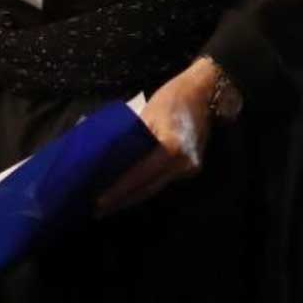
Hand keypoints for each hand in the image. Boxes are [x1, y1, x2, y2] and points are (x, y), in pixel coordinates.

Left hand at [96, 56, 220, 214]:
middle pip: (147, 189)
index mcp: (171, 149)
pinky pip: (163, 180)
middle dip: (122, 200)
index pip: (139, 176)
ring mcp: (189, 169)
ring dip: (132, 196)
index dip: (118, 191)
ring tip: (109, 203)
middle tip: (97, 209)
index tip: (98, 202)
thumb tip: (104, 157)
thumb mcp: (146, 114)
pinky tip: (129, 190)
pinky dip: (145, 185)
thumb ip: (129, 139)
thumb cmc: (172, 97)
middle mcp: (183, 165)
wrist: (204, 92)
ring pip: (155, 187)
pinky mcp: (190, 168)